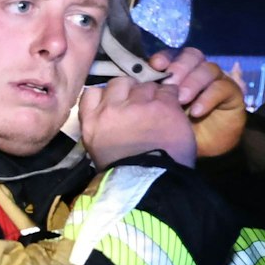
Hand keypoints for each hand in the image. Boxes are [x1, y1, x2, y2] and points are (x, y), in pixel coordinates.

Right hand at [79, 76, 196, 169]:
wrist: (149, 182)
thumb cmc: (122, 173)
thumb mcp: (97, 149)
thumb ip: (101, 127)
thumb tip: (111, 118)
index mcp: (92, 122)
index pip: (93, 92)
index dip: (106, 95)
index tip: (115, 103)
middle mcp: (112, 108)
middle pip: (120, 82)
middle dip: (130, 90)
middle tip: (139, 104)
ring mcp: (139, 105)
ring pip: (146, 85)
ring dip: (152, 95)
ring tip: (158, 110)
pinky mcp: (163, 105)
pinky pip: (168, 90)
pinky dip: (171, 97)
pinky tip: (172, 109)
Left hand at [149, 48, 247, 159]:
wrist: (199, 151)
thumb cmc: (172, 132)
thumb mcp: (155, 115)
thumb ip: (146, 98)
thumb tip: (129, 86)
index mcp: (177, 74)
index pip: (172, 56)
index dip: (164, 57)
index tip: (154, 65)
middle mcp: (196, 73)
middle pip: (191, 55)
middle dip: (179, 67)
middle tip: (169, 84)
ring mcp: (215, 81)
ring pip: (208, 69)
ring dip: (193, 82)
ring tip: (181, 100)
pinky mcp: (231, 93)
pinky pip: (223, 87)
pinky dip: (208, 98)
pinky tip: (196, 111)